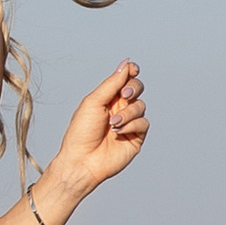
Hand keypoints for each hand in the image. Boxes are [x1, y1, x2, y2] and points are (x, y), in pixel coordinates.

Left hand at [44, 58, 148, 206]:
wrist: (83, 160)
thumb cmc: (82, 131)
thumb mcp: (94, 102)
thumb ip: (112, 84)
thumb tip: (125, 65)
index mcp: (107, 98)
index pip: (124, 79)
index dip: (131, 72)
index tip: (133, 69)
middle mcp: (119, 108)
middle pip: (137, 88)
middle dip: (133, 88)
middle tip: (124, 95)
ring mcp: (129, 122)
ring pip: (141, 106)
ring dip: (128, 112)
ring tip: (113, 123)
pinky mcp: (136, 137)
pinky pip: (143, 123)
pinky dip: (132, 124)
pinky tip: (118, 132)